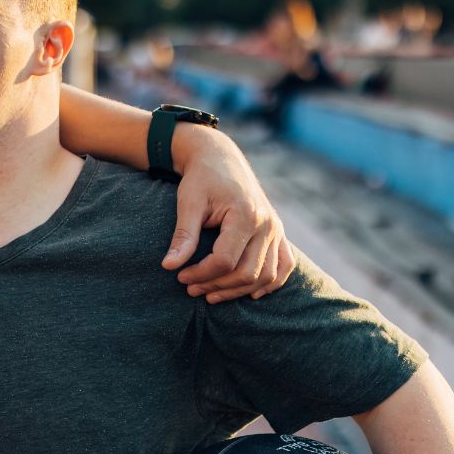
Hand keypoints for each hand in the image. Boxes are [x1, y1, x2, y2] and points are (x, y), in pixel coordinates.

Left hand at [163, 126, 294, 302]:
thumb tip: (168, 266)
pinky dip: (272, 283)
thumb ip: (183, 236)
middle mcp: (267, 224)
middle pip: (247, 273)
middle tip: (190, 288)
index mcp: (246, 215)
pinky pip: (285, 265)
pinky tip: (252, 293)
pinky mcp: (278, 232)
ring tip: (211, 294)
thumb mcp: (188, 203)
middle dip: (217, 286)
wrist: (220, 159)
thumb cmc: (202, 179)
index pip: (225, 260)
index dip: (201, 274)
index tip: (180, 276)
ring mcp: (276, 229)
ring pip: (266, 275)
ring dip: (239, 291)